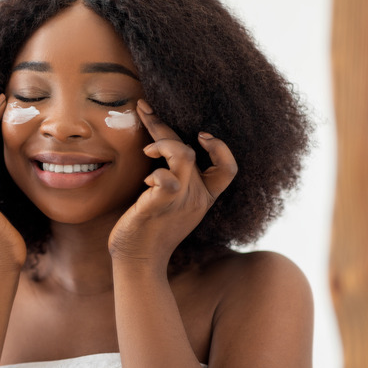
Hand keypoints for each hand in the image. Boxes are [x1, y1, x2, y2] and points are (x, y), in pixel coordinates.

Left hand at [108, 99, 237, 266]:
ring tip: (146, 150)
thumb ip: (173, 178)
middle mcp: (196, 198)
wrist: (139, 261)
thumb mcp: (170, 201)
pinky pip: (167, 181)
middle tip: (144, 107)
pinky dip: (156, 173)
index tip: (200, 133)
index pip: (228, 168)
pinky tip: (146, 181)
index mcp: (202, 196)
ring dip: (163, 144)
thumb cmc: (150, 229)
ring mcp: (180, 201)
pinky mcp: (160, 206)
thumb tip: (161, 149)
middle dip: (164, 124)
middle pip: (194, 151)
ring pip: (185, 157)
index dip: (221, 147)